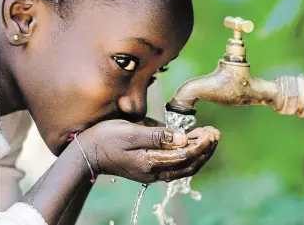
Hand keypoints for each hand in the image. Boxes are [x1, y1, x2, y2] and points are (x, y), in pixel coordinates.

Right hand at [78, 120, 219, 182]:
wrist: (88, 153)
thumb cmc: (106, 138)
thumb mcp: (130, 132)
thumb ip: (157, 136)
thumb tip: (182, 138)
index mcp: (150, 162)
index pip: (184, 156)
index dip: (201, 144)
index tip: (212, 132)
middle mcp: (154, 172)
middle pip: (188, 164)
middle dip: (205, 150)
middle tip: (215, 134)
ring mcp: (152, 172)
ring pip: (184, 167)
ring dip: (199, 154)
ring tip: (209, 138)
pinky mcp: (149, 169)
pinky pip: (175, 166)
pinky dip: (188, 157)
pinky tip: (193, 146)